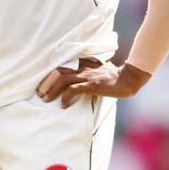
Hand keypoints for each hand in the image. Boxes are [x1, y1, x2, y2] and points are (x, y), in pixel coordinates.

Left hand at [36, 57, 151, 107]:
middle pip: (57, 72)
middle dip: (46, 83)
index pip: (61, 66)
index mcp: (83, 64)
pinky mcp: (92, 85)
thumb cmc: (115, 76)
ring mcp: (87, 76)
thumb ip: (88, 71)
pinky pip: (74, 90)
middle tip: (40, 93)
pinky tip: (63, 105)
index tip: (42, 84)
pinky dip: (66, 97)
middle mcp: (82, 68)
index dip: (49, 75)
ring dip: (52, 91)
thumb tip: (80, 79)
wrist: (129, 78)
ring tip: (46, 100)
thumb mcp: (98, 69)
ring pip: (62, 80)